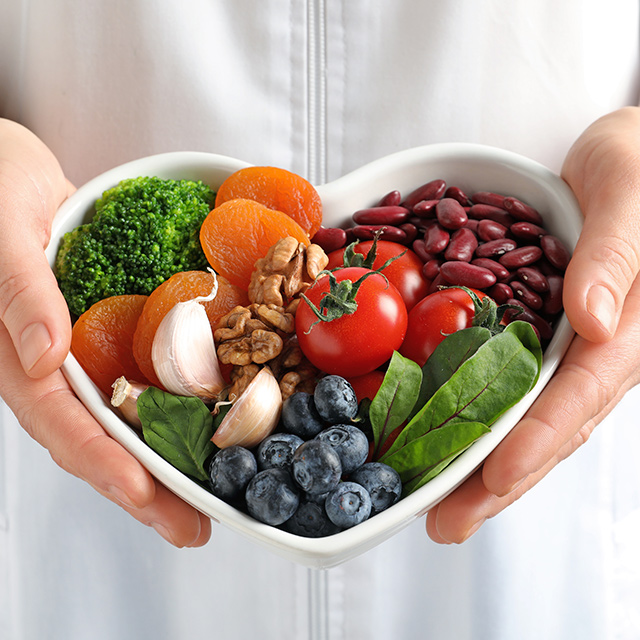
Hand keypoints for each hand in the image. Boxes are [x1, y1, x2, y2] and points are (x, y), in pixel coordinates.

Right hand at [0, 119, 210, 546]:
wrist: (5, 163)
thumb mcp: (1, 224)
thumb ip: (17, 289)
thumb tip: (44, 357)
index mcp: (13, 351)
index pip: (59, 421)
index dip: (102, 462)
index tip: (144, 494)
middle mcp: (46, 363)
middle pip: (94, 438)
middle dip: (142, 488)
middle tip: (192, 527)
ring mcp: (74, 351)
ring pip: (115, 419)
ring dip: (158, 461)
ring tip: (206, 494)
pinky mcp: (99, 332)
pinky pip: (131, 379)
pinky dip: (163, 409)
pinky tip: (197, 425)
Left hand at [426, 107, 639, 542]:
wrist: (630, 155)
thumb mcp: (630, 192)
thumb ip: (615, 257)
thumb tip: (591, 320)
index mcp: (627, 327)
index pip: (580, 396)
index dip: (537, 440)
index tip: (496, 478)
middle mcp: (595, 348)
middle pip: (546, 426)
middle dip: (497, 479)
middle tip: (446, 524)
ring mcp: (566, 346)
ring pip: (525, 416)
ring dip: (481, 462)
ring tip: (437, 504)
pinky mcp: (541, 332)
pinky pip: (508, 383)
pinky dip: (476, 415)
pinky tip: (445, 438)